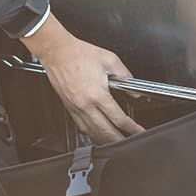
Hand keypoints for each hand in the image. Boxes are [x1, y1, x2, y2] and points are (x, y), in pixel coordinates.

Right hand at [21, 13, 144, 143]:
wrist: (57, 52)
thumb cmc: (79, 53)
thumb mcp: (110, 60)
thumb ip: (125, 76)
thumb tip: (134, 90)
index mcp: (97, 94)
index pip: (119, 119)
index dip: (132, 128)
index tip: (138, 131)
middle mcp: (85, 105)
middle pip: (106, 132)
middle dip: (120, 141)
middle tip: (131, 143)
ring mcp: (76, 108)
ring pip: (93, 133)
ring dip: (106, 141)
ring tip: (117, 143)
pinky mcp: (69, 108)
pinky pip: (82, 127)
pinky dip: (92, 134)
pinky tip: (98, 135)